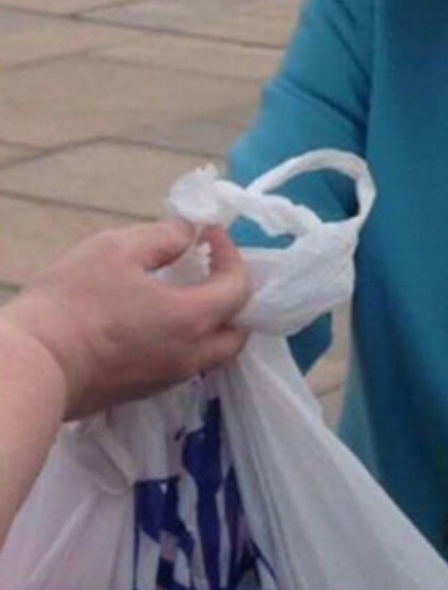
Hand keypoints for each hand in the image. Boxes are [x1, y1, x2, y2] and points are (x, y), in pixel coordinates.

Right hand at [1, 222, 250, 417]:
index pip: (240, 287)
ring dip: (211, 322)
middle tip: (210, 269)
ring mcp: (166, 379)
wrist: (29, 367)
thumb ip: (163, 237)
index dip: (232, 255)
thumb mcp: (116, 249)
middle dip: (233, 297)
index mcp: (192, 319)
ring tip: (185, 290)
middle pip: (237, 332)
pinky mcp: (141, 392)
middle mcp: (190, 356)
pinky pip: (183, 364)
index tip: (210, 234)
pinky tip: (158, 318)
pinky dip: (187, 340)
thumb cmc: (73, 302)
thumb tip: (188, 233)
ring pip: (211, 353)